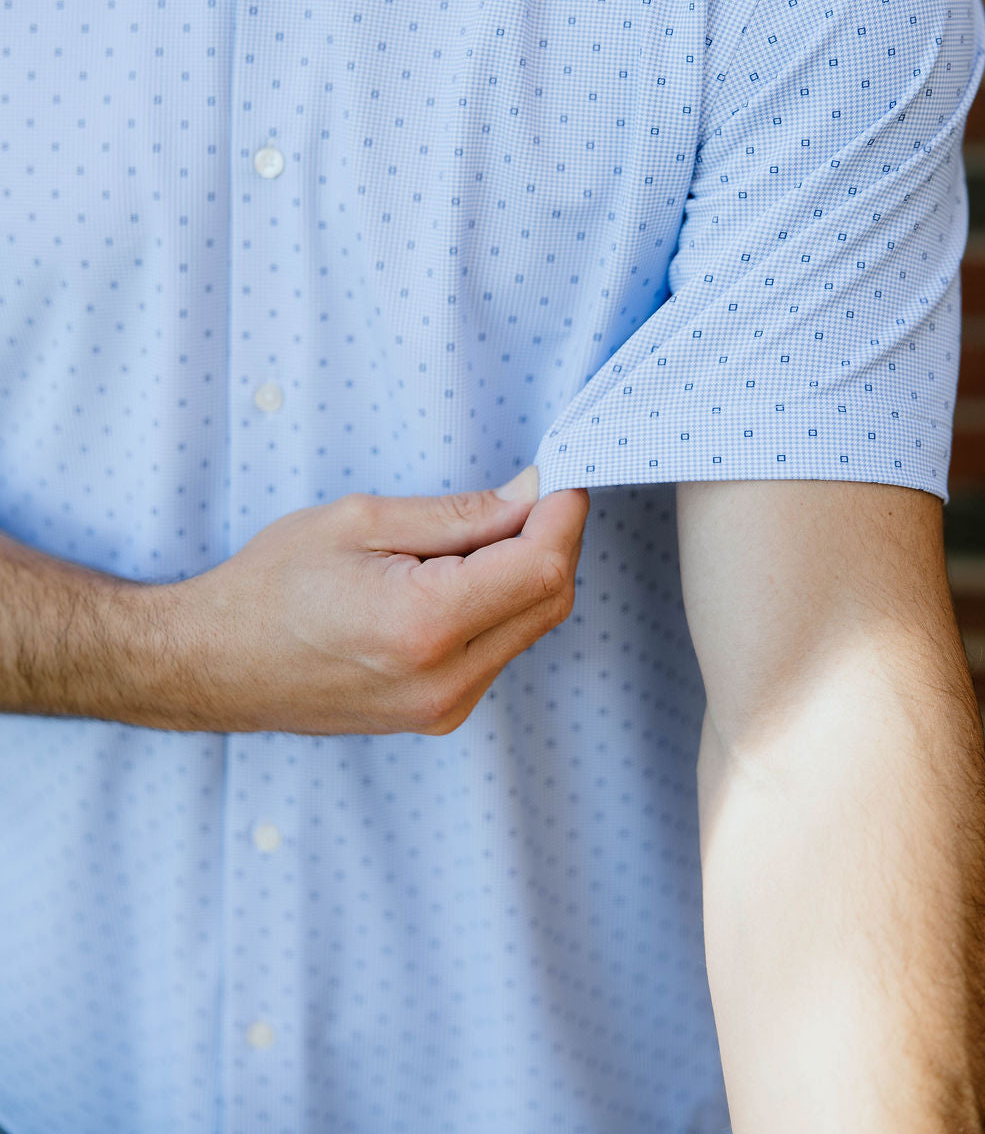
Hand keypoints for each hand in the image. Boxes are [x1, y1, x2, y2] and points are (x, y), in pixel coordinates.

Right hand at [162, 468, 589, 735]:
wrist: (214, 663)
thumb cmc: (271, 584)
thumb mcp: (362, 521)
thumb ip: (459, 514)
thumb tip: (532, 494)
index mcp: (425, 625)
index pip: (543, 568)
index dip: (563, 514)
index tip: (559, 476)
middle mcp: (446, 679)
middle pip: (551, 600)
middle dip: (551, 539)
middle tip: (521, 494)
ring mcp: (445, 708)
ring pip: (532, 626)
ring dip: (527, 572)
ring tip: (472, 537)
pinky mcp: (440, 716)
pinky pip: (501, 649)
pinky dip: (502, 604)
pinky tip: (459, 577)